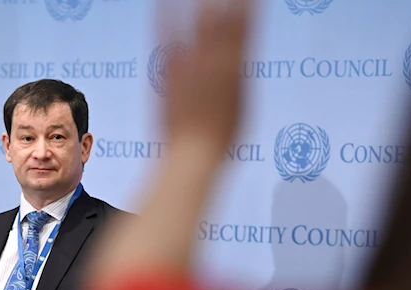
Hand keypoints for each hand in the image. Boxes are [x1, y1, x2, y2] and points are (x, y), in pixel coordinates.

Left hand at [164, 0, 250, 157]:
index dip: (247, 5)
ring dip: (199, 2)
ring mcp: (189, 63)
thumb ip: (238, 78)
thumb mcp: (242, 105)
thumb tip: (236, 63)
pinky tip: (162, 2)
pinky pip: (165, 38)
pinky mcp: (168, 71)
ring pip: (195, 21)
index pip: (245, 25)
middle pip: (220, 17)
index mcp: (236, 67)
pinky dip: (165, 16)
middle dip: (224, 0)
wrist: (192, 152)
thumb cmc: (221, 137)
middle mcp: (214, 59)